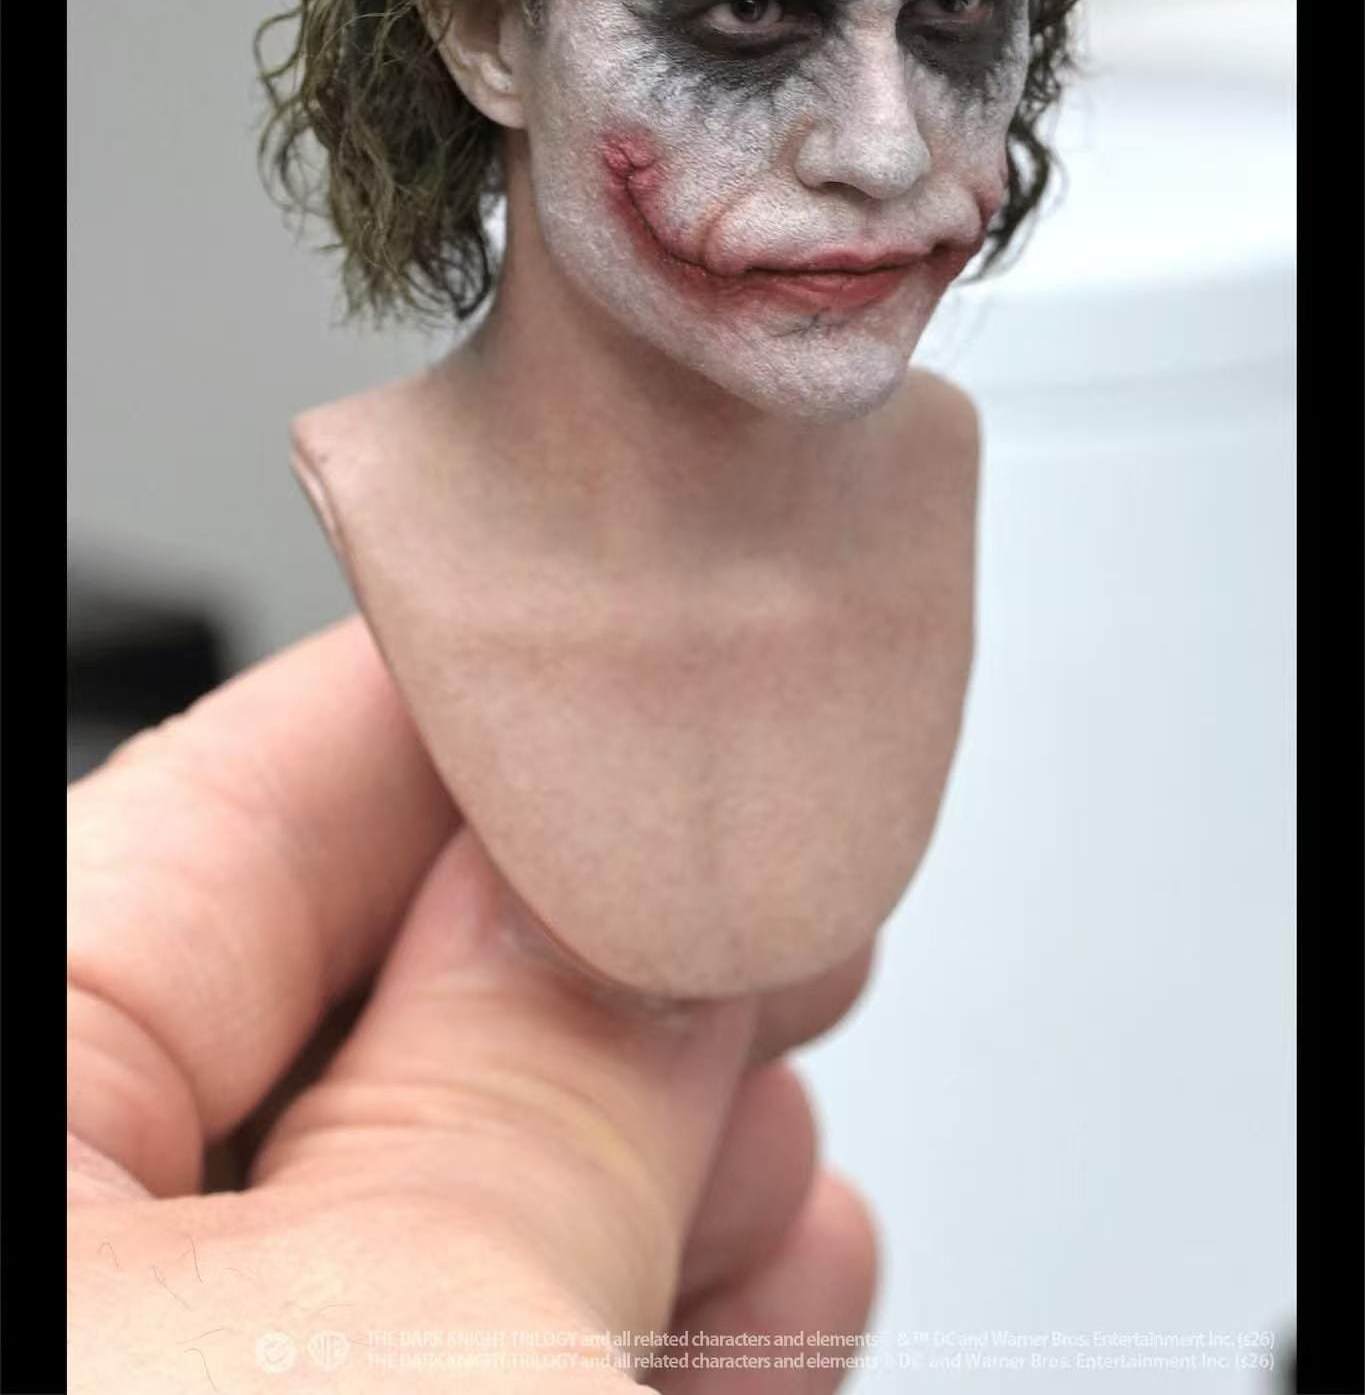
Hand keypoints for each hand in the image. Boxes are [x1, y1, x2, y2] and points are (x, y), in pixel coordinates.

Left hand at [68, 616, 877, 1390]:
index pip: (254, 794)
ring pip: (417, 1189)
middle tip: (779, 917)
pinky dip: (616, 1309)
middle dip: (604, 962)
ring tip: (785, 1131)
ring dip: (647, 1155)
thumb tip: (634, 939)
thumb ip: (528, 1087)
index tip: (686, 696)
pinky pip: (442, 1353)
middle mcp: (59, 1233)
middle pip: (353, 991)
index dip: (502, 724)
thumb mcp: (409, 1334)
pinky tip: (762, 1281)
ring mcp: (151, 1364)